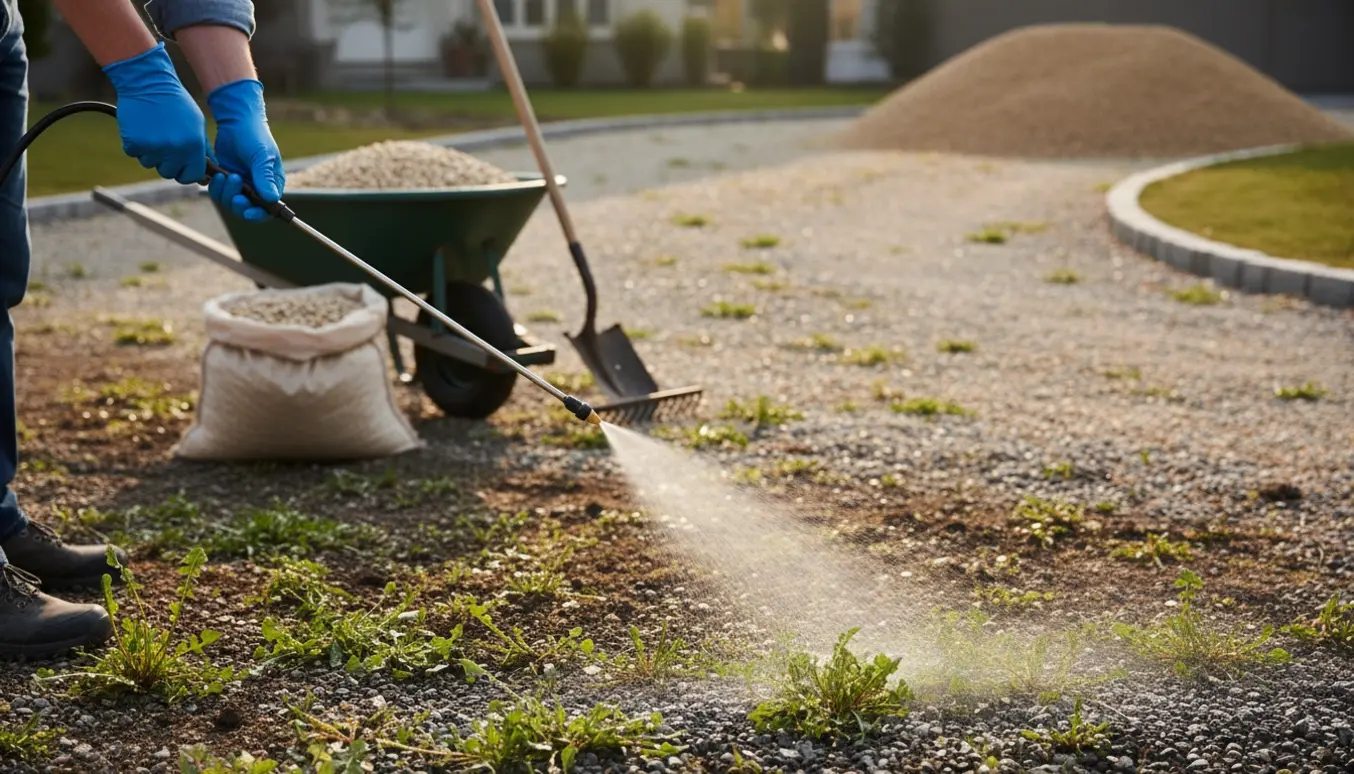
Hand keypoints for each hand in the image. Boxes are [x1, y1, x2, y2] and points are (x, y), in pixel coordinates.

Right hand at [102, 42, 207, 184]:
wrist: (148, 82)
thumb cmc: (176, 102)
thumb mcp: (197, 123)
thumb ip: (203, 149)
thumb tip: (208, 171)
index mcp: (194, 145)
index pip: (192, 175)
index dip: (186, 172)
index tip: (182, 166)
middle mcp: (175, 149)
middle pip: (169, 173)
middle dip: (167, 163)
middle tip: (164, 143)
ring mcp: (153, 147)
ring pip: (150, 164)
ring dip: (150, 153)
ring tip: (153, 131)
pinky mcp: (133, 143)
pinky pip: (134, 154)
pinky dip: (136, 145)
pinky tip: (141, 128)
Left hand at [207, 79, 284, 221]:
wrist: (237, 120)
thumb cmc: (255, 135)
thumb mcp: (261, 156)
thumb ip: (265, 177)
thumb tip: (272, 199)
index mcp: (272, 185)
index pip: (267, 209)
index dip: (257, 214)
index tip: (247, 212)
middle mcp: (257, 188)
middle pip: (246, 209)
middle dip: (237, 202)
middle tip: (231, 183)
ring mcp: (240, 185)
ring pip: (230, 202)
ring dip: (225, 193)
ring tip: (223, 175)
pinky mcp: (226, 179)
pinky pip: (219, 193)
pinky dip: (216, 188)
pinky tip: (216, 175)